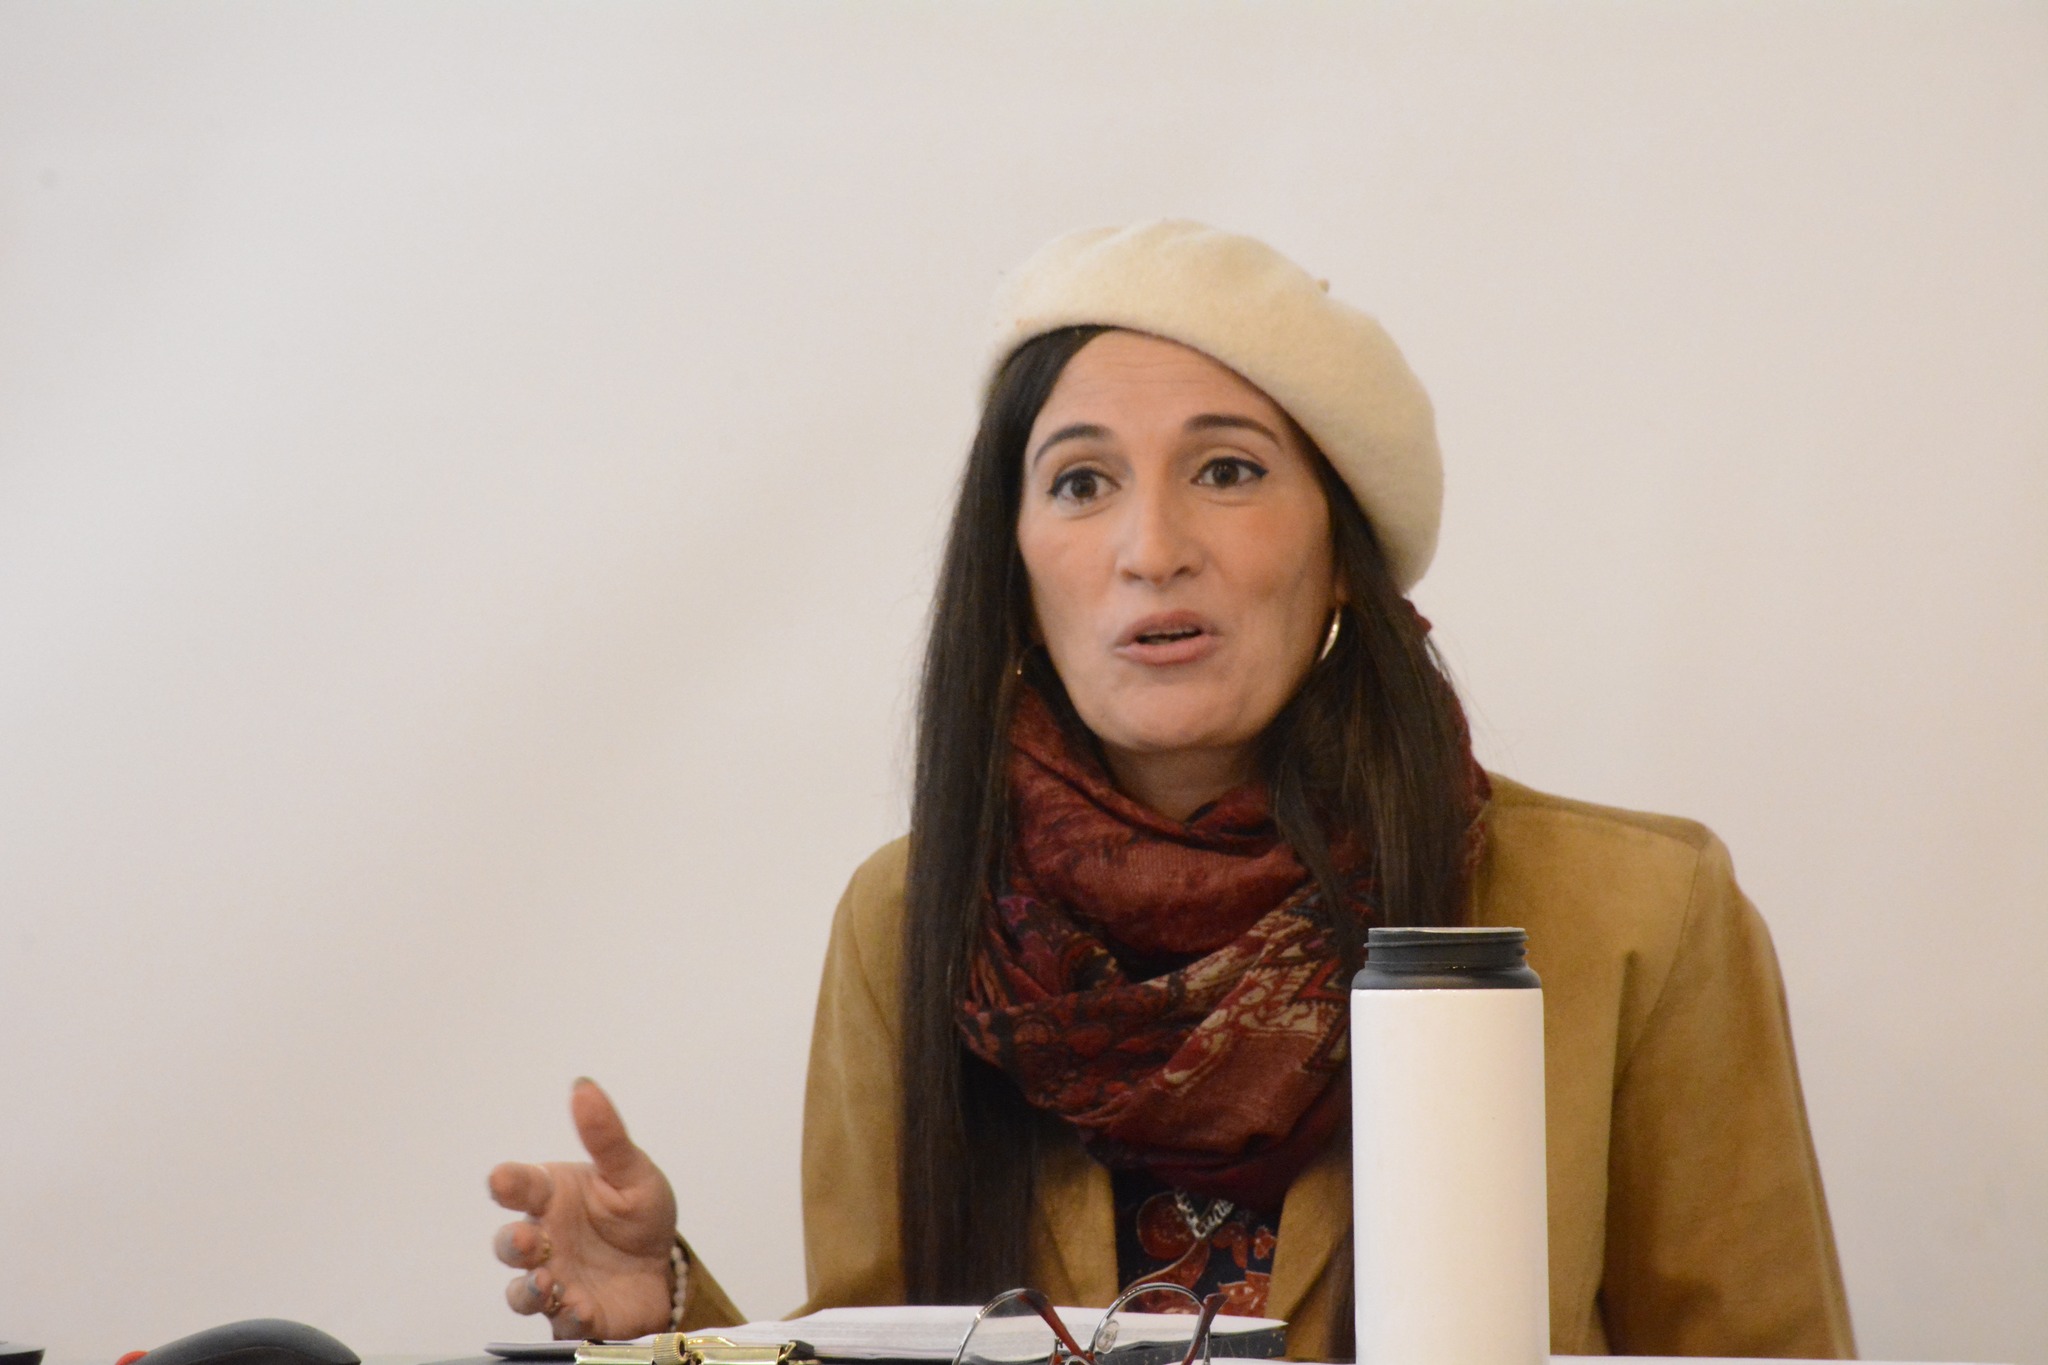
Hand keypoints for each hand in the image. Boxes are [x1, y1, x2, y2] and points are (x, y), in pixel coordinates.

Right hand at [489, 1077, 680, 1340]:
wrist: (667, 1267)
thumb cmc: (639, 1214)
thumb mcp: (631, 1171)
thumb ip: (606, 1136)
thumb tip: (584, 1087)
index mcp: (553, 1198)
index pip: (520, 1187)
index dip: (507, 1183)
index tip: (502, 1179)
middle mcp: (545, 1240)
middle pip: (509, 1245)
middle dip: (510, 1244)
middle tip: (526, 1239)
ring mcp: (556, 1279)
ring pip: (522, 1291)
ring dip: (528, 1289)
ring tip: (545, 1282)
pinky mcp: (575, 1314)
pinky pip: (561, 1322)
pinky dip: (567, 1317)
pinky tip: (581, 1306)